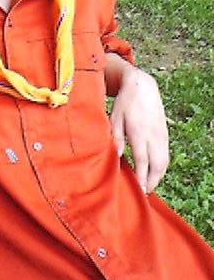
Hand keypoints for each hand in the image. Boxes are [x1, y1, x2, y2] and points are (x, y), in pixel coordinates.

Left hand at [109, 66, 168, 193]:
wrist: (142, 87)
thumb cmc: (125, 102)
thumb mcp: (114, 117)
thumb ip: (116, 137)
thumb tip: (116, 155)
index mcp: (139, 132)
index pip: (142, 160)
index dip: (141, 176)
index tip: (139, 189)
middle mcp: (153, 135)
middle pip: (157, 165)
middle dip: (152, 181)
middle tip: (144, 192)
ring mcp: (161, 135)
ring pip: (164, 161)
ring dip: (158, 176)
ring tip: (148, 186)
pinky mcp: (164, 134)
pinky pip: (165, 154)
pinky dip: (161, 166)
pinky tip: (154, 172)